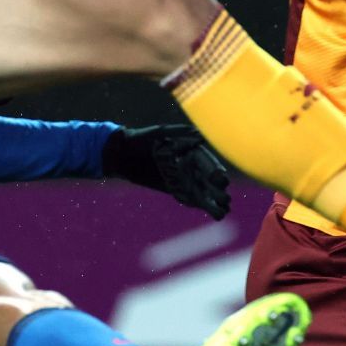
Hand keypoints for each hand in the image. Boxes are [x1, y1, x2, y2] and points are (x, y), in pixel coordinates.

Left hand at [103, 125, 231, 219]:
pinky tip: (213, 212)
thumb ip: (179, 133)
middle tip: (226, 200)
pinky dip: (201, 205)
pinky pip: (189, 197)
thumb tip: (200, 135)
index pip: (207, 161)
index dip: (214, 171)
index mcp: (189, 148)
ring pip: (202, 190)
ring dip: (212, 201)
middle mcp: (189, 163)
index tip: (221, 180)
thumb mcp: (158, 133)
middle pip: (208, 178)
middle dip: (217, 189)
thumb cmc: (139, 139)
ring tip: (223, 211)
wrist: (120, 153)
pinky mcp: (173, 187)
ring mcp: (182, 176)